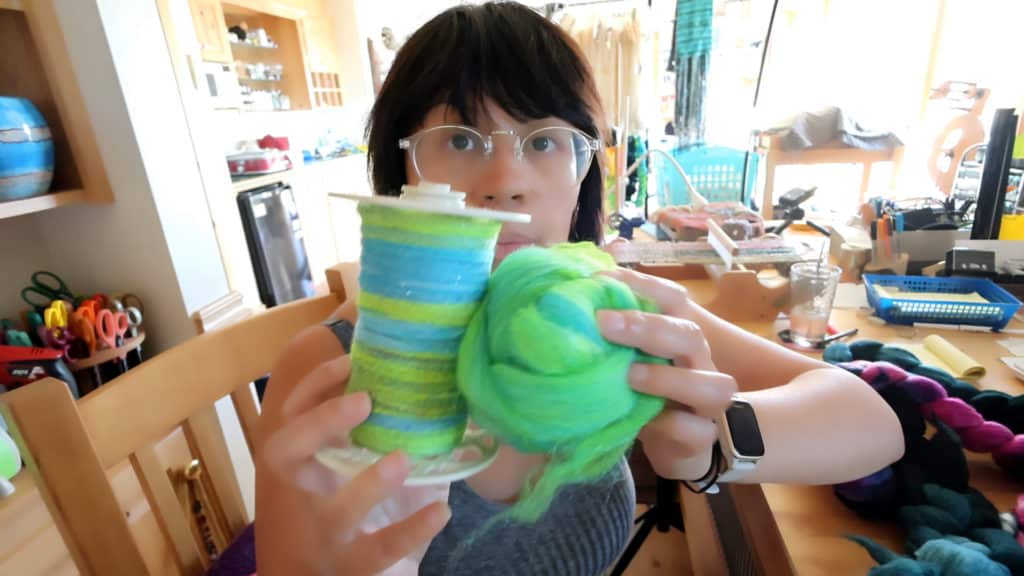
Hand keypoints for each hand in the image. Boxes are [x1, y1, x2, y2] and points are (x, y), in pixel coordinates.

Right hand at [261, 354, 450, 574]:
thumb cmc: (323, 506)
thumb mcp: (323, 465)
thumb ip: (345, 429)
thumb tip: (397, 373)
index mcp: (294, 461)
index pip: (291, 413)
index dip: (316, 385)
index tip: (352, 361)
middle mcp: (299, 492)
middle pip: (287, 453)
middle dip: (321, 422)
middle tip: (364, 399)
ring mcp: (323, 532)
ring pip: (337, 512)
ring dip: (368, 485)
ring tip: (402, 459)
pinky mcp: (349, 565)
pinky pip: (379, 550)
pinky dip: (411, 531)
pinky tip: (442, 511)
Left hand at [596, 268, 736, 480]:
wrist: (671, 444)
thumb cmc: (645, 392)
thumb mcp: (626, 358)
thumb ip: (609, 333)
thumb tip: (573, 294)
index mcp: (678, 335)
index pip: (674, 299)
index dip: (643, 285)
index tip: (601, 279)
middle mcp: (699, 362)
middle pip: (690, 334)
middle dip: (647, 326)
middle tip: (603, 322)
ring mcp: (706, 402)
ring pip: (713, 385)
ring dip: (668, 378)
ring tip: (630, 375)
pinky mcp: (701, 438)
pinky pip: (697, 431)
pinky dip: (671, 424)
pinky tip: (645, 421)